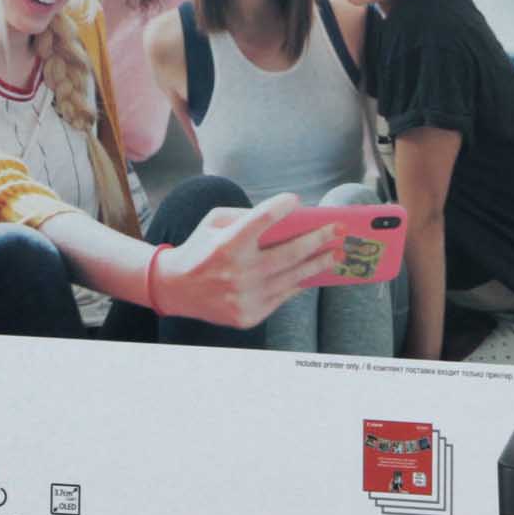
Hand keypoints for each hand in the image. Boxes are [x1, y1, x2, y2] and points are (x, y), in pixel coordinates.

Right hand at [151, 193, 340, 327]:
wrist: (175, 288)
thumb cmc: (201, 247)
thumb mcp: (215, 221)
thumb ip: (247, 215)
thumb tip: (287, 216)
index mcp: (227, 244)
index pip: (261, 219)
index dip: (281, 207)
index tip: (296, 199)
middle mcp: (238, 272)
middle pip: (290, 253)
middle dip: (319, 239)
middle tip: (338, 230)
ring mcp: (244, 297)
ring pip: (293, 278)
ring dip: (319, 263)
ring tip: (336, 253)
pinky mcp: (248, 315)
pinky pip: (282, 296)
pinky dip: (299, 283)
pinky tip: (312, 272)